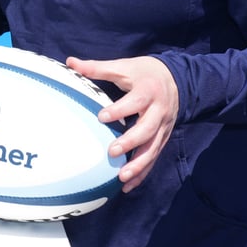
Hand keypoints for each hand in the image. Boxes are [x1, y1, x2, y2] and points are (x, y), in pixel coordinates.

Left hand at [67, 55, 178, 192]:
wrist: (176, 80)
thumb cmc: (143, 73)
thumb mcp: (123, 67)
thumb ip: (97, 68)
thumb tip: (70, 62)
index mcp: (148, 91)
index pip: (135, 102)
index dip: (120, 110)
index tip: (101, 117)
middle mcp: (158, 111)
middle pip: (147, 129)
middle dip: (130, 142)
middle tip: (111, 152)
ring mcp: (163, 127)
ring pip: (153, 148)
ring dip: (138, 164)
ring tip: (121, 177)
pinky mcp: (163, 138)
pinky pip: (154, 157)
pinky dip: (143, 172)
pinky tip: (128, 184)